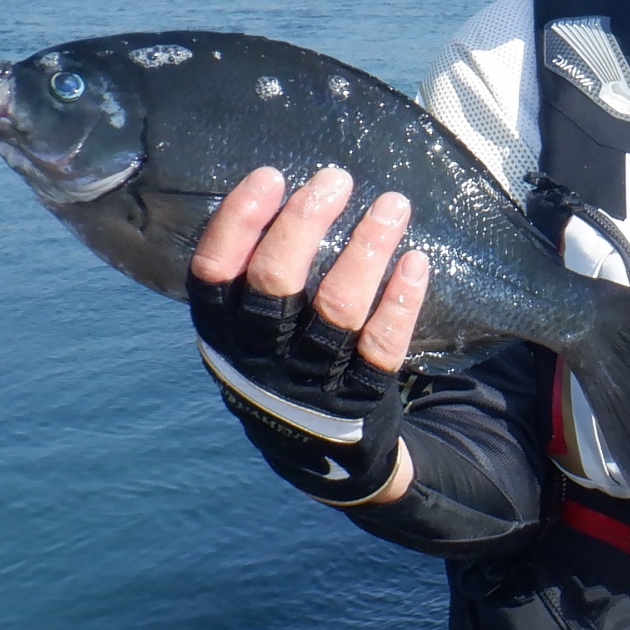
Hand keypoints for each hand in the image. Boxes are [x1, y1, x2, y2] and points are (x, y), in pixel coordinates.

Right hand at [188, 167, 429, 505]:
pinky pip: (383, 344)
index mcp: (222, 334)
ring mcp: (309, 380)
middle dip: (305, 223)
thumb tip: (277, 194)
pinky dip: (401, 300)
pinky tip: (416, 262)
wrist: (316, 453)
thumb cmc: (281, 363)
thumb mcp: (247, 333)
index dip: (238, 221)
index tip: (271, 176)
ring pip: (337, 308)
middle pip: (275, 282)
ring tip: (393, 205)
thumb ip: (250, 280)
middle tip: (336, 179)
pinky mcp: (358, 397)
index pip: (213, 272)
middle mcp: (259, 358)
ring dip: (366, 249)